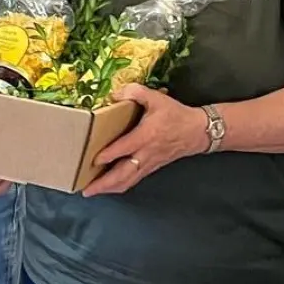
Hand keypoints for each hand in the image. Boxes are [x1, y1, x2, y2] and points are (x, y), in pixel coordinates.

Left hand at [82, 83, 207, 196]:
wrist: (197, 131)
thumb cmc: (176, 115)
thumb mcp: (156, 98)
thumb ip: (135, 92)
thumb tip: (114, 94)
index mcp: (147, 135)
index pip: (125, 148)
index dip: (109, 154)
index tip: (93, 160)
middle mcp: (146, 153)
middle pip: (124, 174)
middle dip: (104, 183)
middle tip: (86, 189)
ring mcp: (149, 163)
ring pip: (128, 181)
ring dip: (109, 188)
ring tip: (92, 191)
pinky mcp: (151, 167)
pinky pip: (133, 180)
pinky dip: (120, 185)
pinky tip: (109, 186)